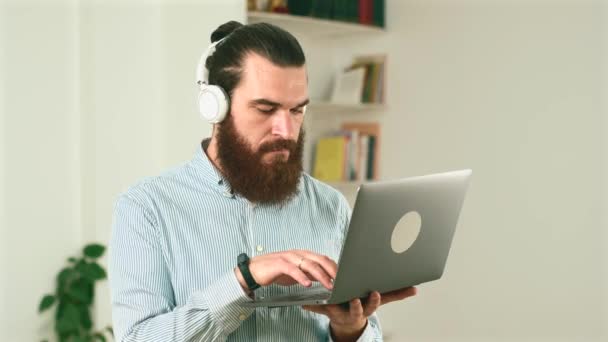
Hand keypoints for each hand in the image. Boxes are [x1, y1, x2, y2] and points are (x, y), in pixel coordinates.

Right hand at [234, 250, 336, 292]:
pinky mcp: (279, 264)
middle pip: (319, 259)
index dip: (334, 267)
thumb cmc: (275, 271)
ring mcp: (288, 257)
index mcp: (303, 255)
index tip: (344, 276)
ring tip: (329, 285)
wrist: (254, 270)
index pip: (322, 258)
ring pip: (308, 264)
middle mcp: (297, 254)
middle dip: (331, 270)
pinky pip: (293, 269)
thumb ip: (309, 273)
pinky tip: (307, 284)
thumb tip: (324, 278)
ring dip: (321, 275)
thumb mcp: (296, 273)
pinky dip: (301, 277)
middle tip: (341, 281)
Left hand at [302, 287, 416, 341]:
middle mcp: (353, 311)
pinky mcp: (327, 310)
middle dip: (356, 305)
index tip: (374, 293)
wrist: (348, 323)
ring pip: (335, 309)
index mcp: (366, 307)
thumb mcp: (380, 300)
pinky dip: (311, 306)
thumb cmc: (364, 304)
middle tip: (354, 299)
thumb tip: (416, 289)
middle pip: (356, 310)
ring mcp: (340, 312)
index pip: (372, 304)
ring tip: (326, 299)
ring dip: (328, 304)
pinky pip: (318, 308)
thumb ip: (397, 294)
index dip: (373, 300)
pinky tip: (303, 303)